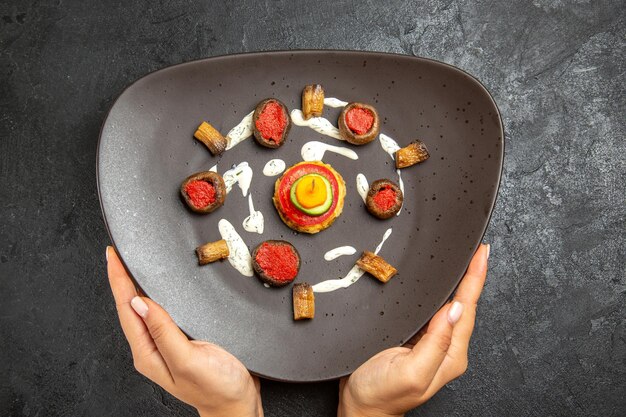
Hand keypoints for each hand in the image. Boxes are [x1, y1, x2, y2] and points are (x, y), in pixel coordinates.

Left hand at [106, 247, 262, 416]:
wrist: (237, 403)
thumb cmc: (216, 389)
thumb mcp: (188, 360)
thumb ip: (163, 332)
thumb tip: (140, 303)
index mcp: (148, 352)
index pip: (126, 308)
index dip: (118, 280)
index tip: (112, 256)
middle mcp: (152, 347)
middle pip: (130, 306)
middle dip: (122, 279)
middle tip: (117, 254)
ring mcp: (166, 344)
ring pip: (146, 308)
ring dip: (136, 285)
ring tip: (129, 266)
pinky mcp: (181, 340)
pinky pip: (163, 312)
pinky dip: (157, 294)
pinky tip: (159, 288)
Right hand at [338, 244, 489, 416]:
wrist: (360, 407)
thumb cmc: (381, 395)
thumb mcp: (412, 372)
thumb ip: (435, 342)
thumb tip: (454, 309)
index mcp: (450, 355)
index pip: (467, 309)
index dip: (475, 279)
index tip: (482, 254)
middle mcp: (445, 348)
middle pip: (463, 305)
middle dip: (472, 276)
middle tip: (477, 250)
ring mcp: (430, 344)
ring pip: (449, 306)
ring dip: (457, 282)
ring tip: (466, 261)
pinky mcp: (415, 339)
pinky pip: (432, 311)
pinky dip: (438, 293)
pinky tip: (437, 284)